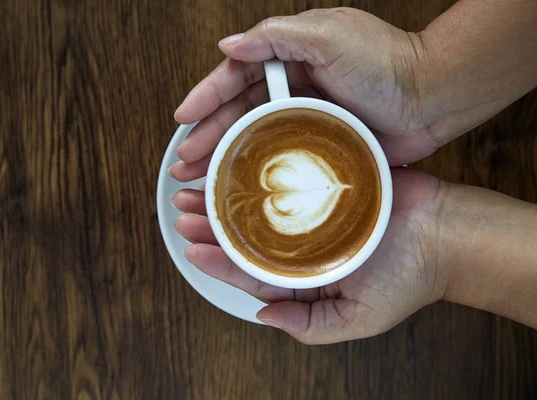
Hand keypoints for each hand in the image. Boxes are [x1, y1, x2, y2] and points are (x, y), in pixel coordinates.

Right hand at [170, 7, 440, 182]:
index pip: (235, 78)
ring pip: (255, 141)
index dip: (206, 97)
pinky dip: (260, 173)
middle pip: (238, 115)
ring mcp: (307, 119)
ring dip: (226, 159)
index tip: (182, 118)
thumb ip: (275, 37)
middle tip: (183, 164)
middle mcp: (294, 89)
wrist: (433, 97)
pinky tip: (243, 190)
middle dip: (207, 137)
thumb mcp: (328, 34)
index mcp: (289, 59)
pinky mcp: (322, 145)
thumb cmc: (386, 62)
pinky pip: (282, 160)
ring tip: (200, 181)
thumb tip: (227, 45)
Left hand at [173, 168, 447, 343]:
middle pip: (248, 233)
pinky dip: (263, 171)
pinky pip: (289, 175)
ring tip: (197, 185)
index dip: (218, 257)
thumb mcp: (358, 318)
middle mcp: (304, 241)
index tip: (189, 244)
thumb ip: (309, 325)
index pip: (250, 268)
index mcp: (305, 274)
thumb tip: (263, 317)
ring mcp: (314, 209)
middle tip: (183, 208)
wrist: (449, 234)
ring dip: (228, 196)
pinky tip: (240, 163)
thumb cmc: (409, 279)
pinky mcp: (327, 179)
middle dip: (213, 222)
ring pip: (260, 203)